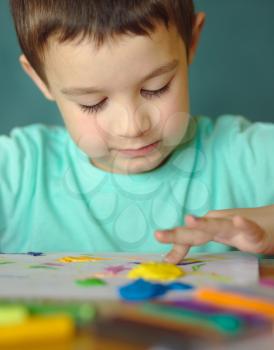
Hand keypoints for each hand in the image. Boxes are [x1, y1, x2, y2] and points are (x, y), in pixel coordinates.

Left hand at [155, 206, 273, 263]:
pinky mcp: (255, 232)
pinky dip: (244, 224)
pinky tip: (239, 220)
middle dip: (177, 234)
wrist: (270, 224)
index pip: (189, 237)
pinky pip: (249, 228)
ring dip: (204, 224)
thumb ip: (194, 244)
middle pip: (196, 231)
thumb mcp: (217, 238)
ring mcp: (236, 226)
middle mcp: (219, 224)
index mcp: (210, 230)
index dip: (175, 246)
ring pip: (218, 225)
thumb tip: (167, 258)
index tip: (165, 261)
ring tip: (190, 220)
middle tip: (158, 235)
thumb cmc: (240, 232)